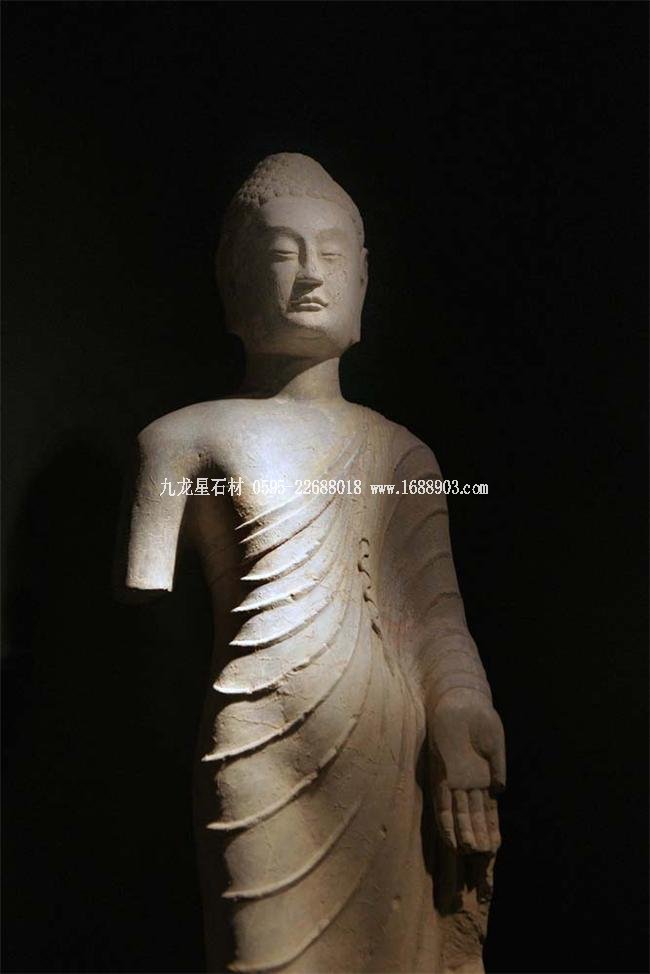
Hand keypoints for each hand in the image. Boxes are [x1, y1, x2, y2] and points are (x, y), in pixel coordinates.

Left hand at [428, 687, 505, 854]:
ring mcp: (454, 780)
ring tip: (471, 856)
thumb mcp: (495, 745)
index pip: (488, 811)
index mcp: (482, 777)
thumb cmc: (480, 718)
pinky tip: (450, 838)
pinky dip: (447, 821)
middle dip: (478, 840)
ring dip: (464, 835)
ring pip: (460, 815)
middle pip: (474, 818)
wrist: (462, 700)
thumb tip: (500, 792)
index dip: (491, 830)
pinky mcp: (441, 773)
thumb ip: (498, 768)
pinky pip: (442, 802)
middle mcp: (467, 783)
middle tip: (483, 863)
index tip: (496, 849)